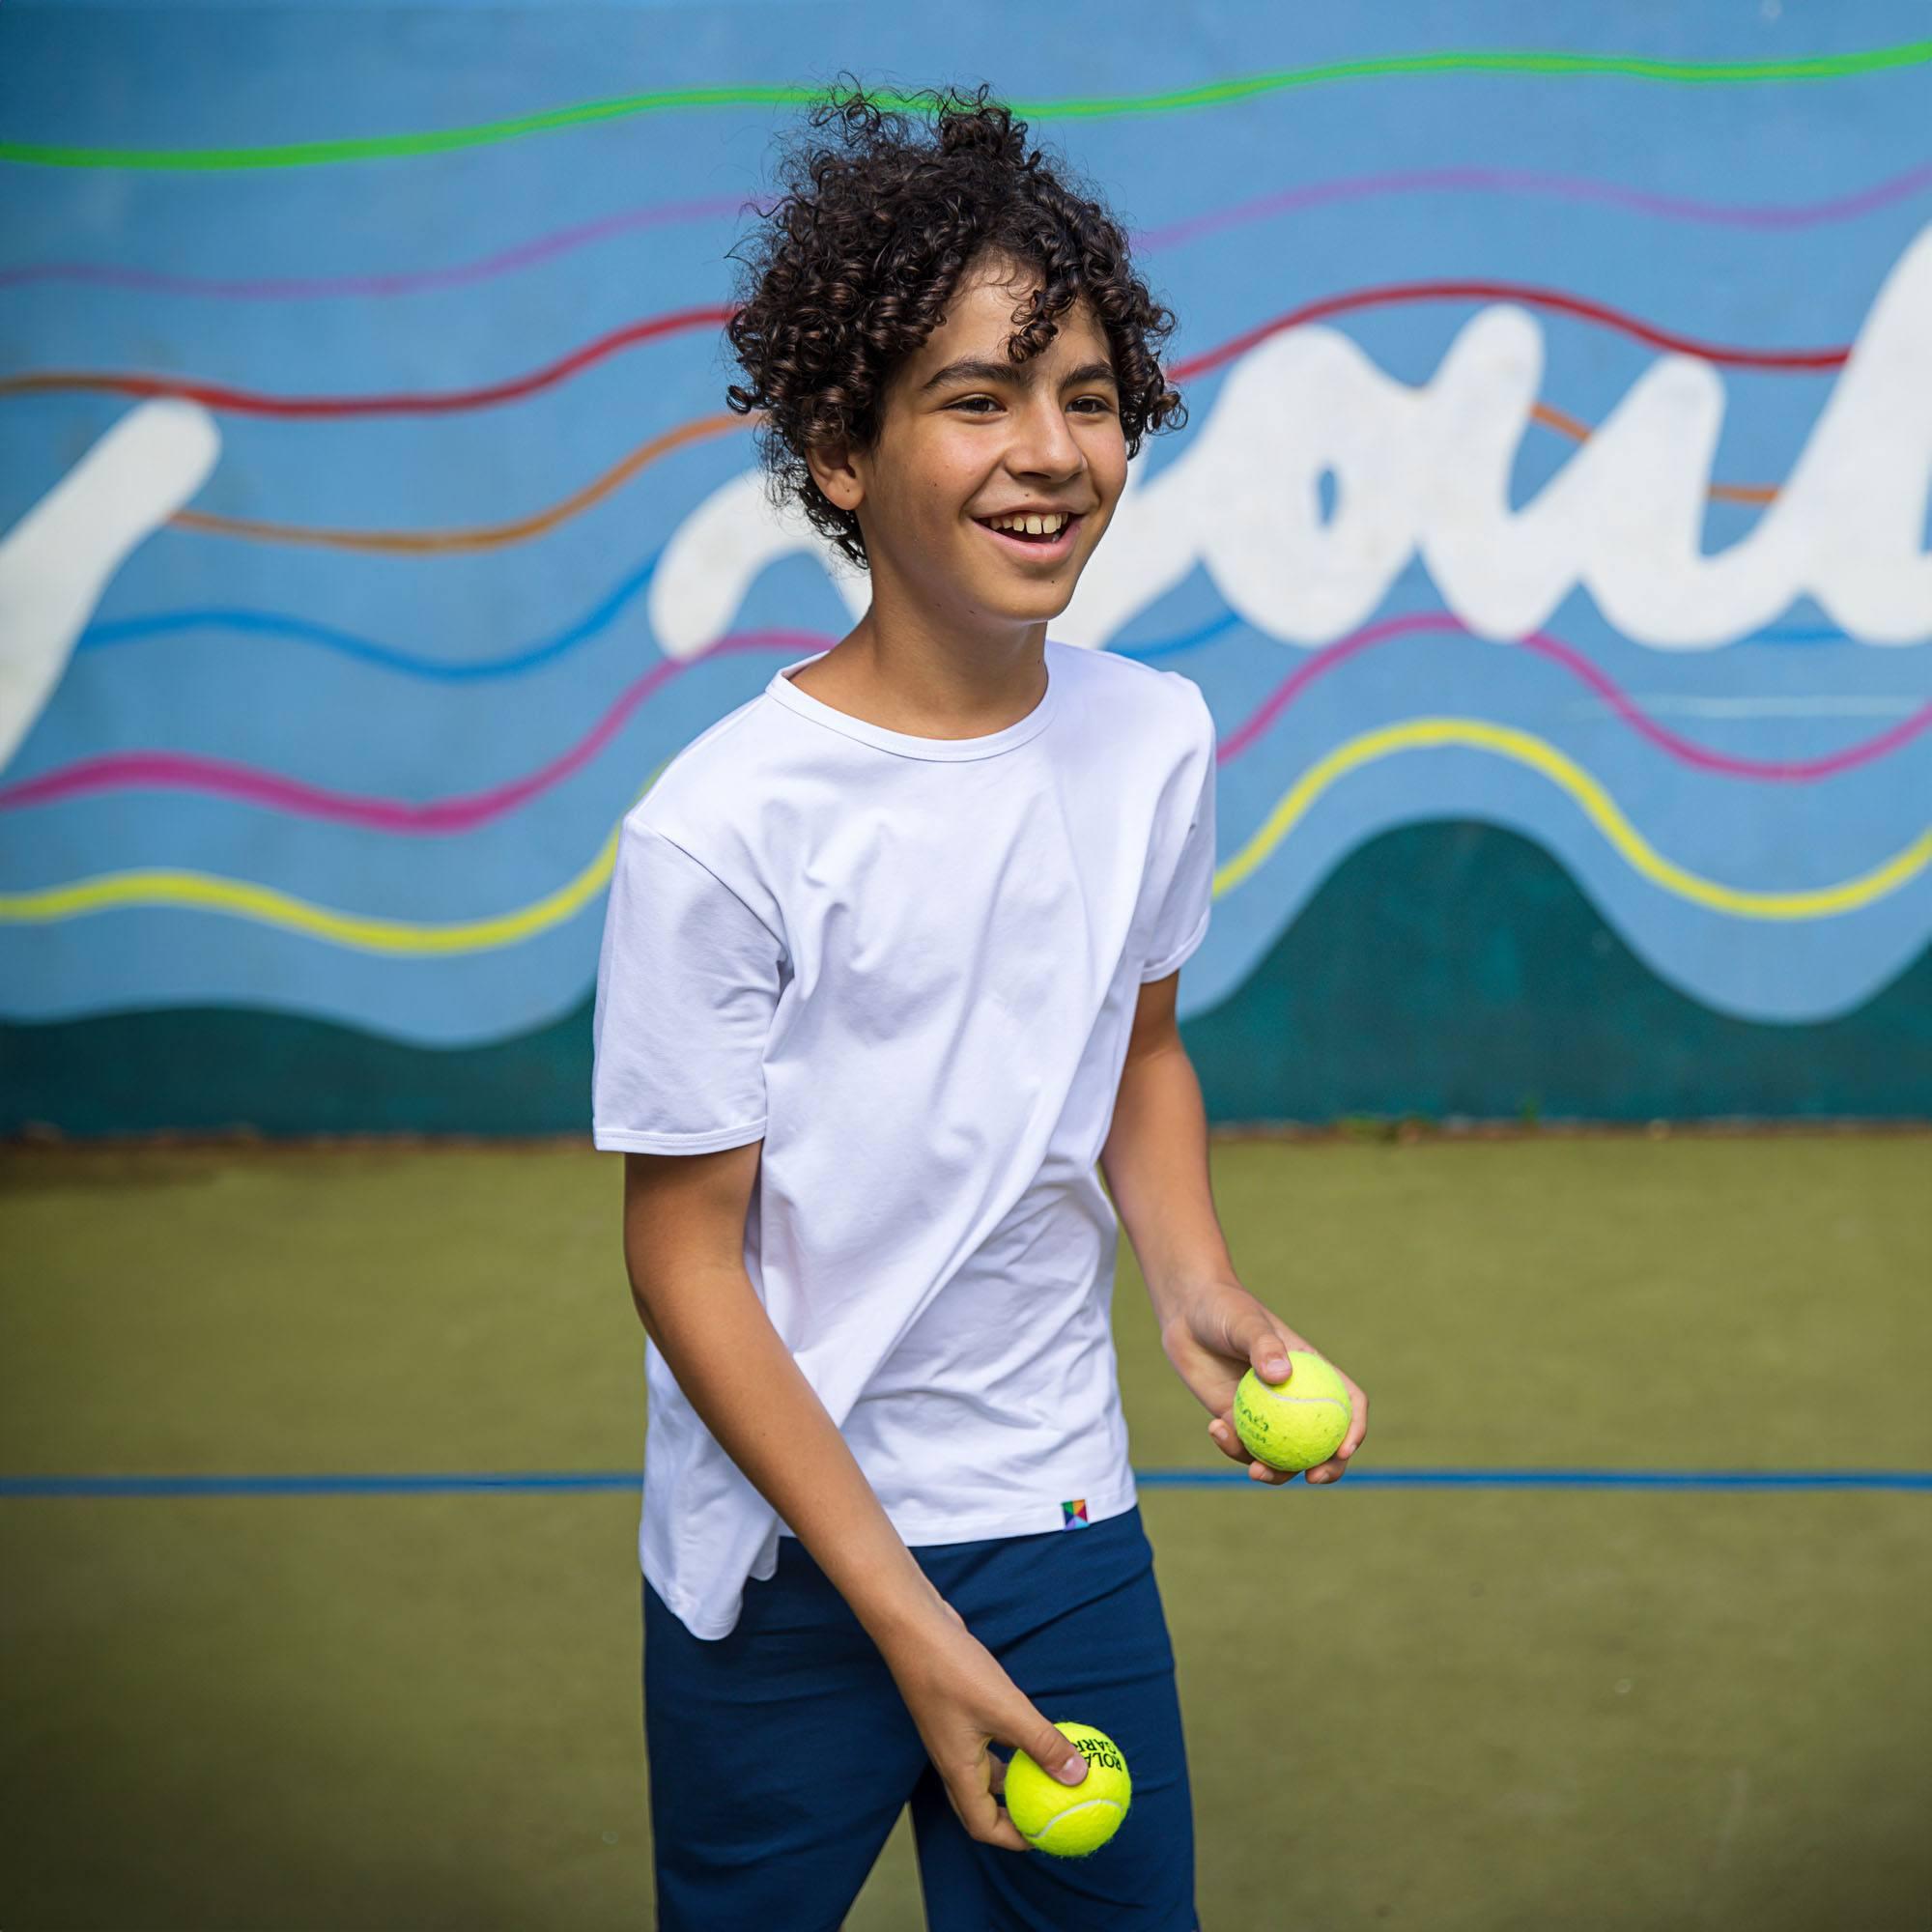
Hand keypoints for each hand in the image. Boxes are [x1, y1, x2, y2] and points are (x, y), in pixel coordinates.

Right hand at [874, 1593, 1091, 1851]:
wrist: (914, 1626)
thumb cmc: (953, 1670)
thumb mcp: (1006, 1709)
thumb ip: (1043, 1743)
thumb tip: (1079, 1778)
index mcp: (957, 1769)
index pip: (982, 1825)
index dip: (1013, 1839)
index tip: (1045, 1837)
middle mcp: (953, 1757)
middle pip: (983, 1803)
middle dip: (1016, 1813)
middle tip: (1052, 1810)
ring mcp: (954, 1732)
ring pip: (987, 1768)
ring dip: (1016, 1775)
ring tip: (1050, 1771)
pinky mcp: (959, 1709)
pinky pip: (989, 1740)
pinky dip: (1012, 1744)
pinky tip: (1034, 1729)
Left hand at [1160, 1281, 1368, 1485]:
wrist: (1187, 1315)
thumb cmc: (1225, 1309)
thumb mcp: (1245, 1322)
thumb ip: (1263, 1346)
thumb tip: (1281, 1376)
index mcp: (1314, 1373)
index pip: (1348, 1404)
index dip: (1354, 1429)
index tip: (1343, 1449)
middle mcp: (1296, 1398)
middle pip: (1325, 1441)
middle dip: (1327, 1468)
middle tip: (1312, 1478)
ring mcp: (1268, 1413)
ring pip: (1283, 1455)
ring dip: (1275, 1472)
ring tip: (1254, 1471)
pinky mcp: (1238, 1421)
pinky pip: (1243, 1447)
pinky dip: (1233, 1447)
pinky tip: (1214, 1428)